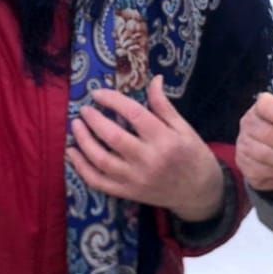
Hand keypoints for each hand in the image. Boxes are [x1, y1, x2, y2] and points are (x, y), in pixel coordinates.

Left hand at [68, 74, 224, 222]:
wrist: (200, 193)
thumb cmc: (194, 156)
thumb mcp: (184, 128)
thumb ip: (164, 105)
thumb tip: (155, 80)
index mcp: (165, 140)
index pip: (134, 114)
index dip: (113, 100)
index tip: (98, 93)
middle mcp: (149, 160)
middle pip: (113, 137)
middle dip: (94, 120)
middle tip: (84, 110)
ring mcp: (136, 179)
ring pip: (101, 160)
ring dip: (84, 141)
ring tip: (76, 126)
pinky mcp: (128, 193)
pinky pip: (99, 182)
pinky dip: (82, 168)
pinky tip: (73, 153)